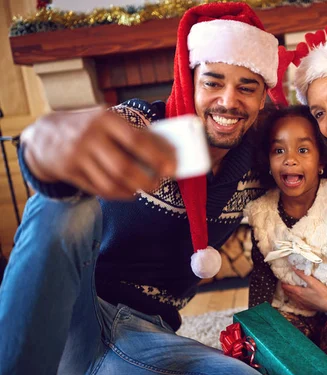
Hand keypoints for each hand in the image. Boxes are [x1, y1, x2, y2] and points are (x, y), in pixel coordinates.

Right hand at [22, 108, 176, 199]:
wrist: (43, 134)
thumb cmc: (89, 127)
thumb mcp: (107, 120)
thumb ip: (133, 133)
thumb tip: (167, 151)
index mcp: (105, 118)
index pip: (136, 140)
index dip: (157, 156)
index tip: (172, 168)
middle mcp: (90, 136)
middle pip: (124, 167)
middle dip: (146, 181)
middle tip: (158, 184)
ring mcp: (77, 156)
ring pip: (111, 183)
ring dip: (133, 190)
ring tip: (145, 189)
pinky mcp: (69, 173)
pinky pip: (99, 190)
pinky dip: (118, 194)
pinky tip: (129, 192)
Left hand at [281, 268, 326, 315]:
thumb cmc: (322, 292)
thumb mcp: (312, 281)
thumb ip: (302, 274)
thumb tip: (293, 268)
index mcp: (298, 292)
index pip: (287, 288)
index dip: (283, 284)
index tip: (281, 280)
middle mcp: (298, 299)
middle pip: (288, 294)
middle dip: (285, 289)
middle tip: (284, 284)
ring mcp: (302, 304)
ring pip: (292, 299)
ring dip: (289, 294)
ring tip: (288, 290)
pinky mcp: (306, 308)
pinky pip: (297, 304)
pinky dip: (294, 300)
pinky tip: (297, 299)